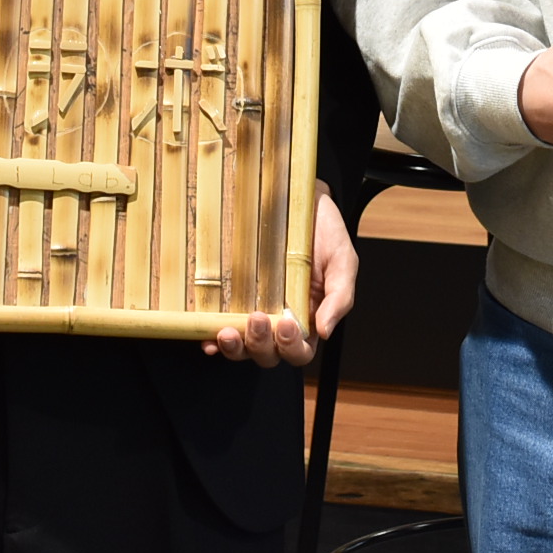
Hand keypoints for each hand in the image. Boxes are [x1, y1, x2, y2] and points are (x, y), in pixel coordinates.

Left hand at [208, 185, 354, 367]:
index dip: (291, 347)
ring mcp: (252, 308)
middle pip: (268, 354)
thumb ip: (340, 298)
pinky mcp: (231, 295)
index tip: (286, 325)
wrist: (301, 198)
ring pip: (242, 346)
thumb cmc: (326, 233)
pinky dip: (212, 339)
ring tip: (228, 331)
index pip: (299, 351)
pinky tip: (209, 336)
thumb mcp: (343, 262)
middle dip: (260, 345)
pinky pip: (218, 326)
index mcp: (307, 319)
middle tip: (257, 318)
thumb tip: (325, 331)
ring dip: (234, 347)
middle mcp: (278, 320)